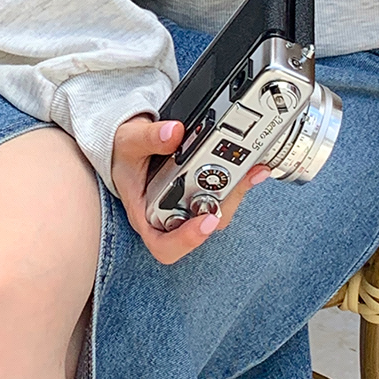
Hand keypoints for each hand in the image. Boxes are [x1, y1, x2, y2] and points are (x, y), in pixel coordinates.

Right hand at [111, 116, 270, 264]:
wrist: (132, 145)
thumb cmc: (125, 154)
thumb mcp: (128, 142)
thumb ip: (148, 138)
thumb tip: (174, 133)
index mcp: (146, 215)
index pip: (164, 245)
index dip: (187, 241)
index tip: (205, 222)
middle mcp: (171, 216)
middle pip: (202, 226)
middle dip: (223, 205)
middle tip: (239, 180)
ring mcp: (190, 204)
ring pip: (219, 210)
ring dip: (237, 192)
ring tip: (250, 170)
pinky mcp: (204, 189)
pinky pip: (225, 192)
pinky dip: (240, 180)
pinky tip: (253, 165)